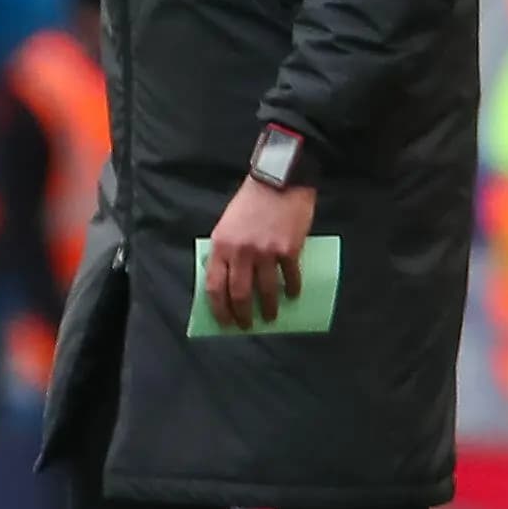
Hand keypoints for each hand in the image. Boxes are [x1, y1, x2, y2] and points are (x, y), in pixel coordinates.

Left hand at [205, 177, 318, 330]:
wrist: (278, 182)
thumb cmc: (250, 203)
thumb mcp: (227, 225)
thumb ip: (225, 250)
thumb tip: (228, 279)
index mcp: (221, 245)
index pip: (215, 286)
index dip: (219, 308)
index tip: (224, 322)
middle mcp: (241, 252)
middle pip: (240, 293)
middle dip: (243, 315)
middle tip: (247, 326)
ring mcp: (266, 252)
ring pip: (265, 291)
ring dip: (269, 308)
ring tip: (271, 317)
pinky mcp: (289, 249)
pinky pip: (290, 277)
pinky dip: (291, 289)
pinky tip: (292, 295)